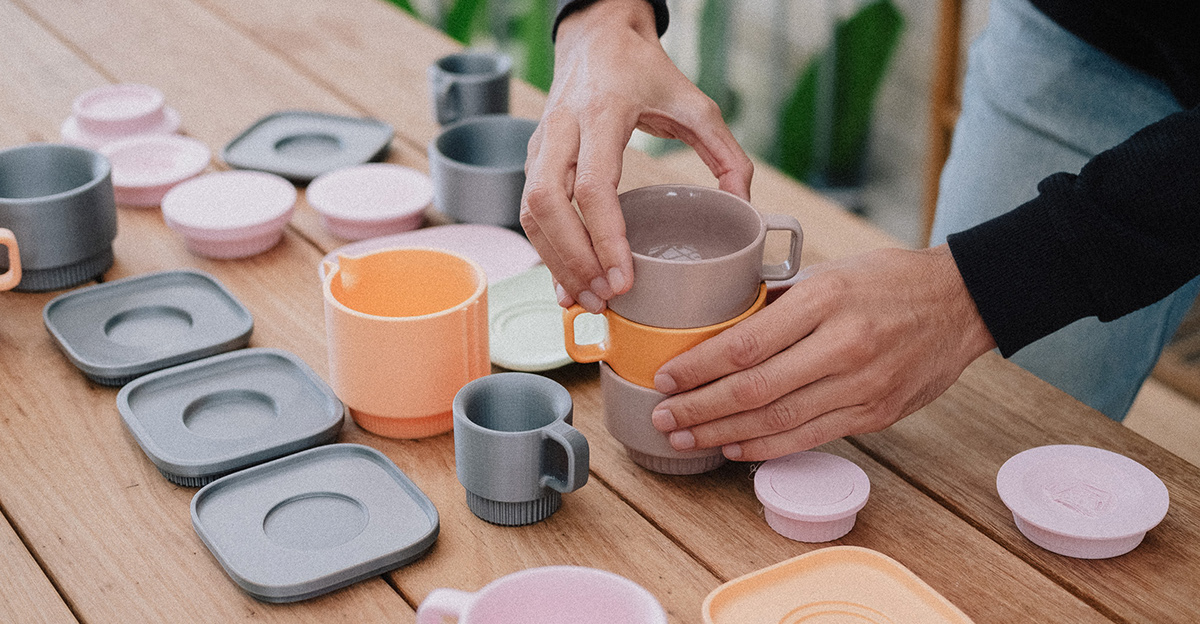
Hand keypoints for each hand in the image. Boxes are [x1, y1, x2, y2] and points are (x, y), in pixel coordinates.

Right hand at [521, 0, 753, 312]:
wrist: (597, 35)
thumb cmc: (642, 70)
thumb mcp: (695, 102)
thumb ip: (726, 153)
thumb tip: (742, 208)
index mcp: (602, 113)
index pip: (593, 185)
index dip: (605, 237)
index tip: (624, 277)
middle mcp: (563, 128)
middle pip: (548, 205)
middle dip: (574, 260)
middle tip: (605, 298)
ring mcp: (541, 144)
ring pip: (530, 212)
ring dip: (556, 261)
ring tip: (587, 300)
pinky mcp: (533, 158)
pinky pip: (529, 212)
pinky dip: (545, 251)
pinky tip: (565, 282)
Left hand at [649, 245, 996, 460]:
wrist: (960, 303)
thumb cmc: (887, 281)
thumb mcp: (830, 273)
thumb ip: (779, 303)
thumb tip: (718, 330)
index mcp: (826, 299)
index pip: (746, 344)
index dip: (698, 368)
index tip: (665, 377)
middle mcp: (843, 345)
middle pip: (754, 389)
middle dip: (699, 408)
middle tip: (663, 417)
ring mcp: (862, 385)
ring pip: (777, 421)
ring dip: (722, 435)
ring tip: (686, 438)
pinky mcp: (875, 414)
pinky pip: (809, 438)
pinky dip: (765, 448)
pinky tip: (733, 448)